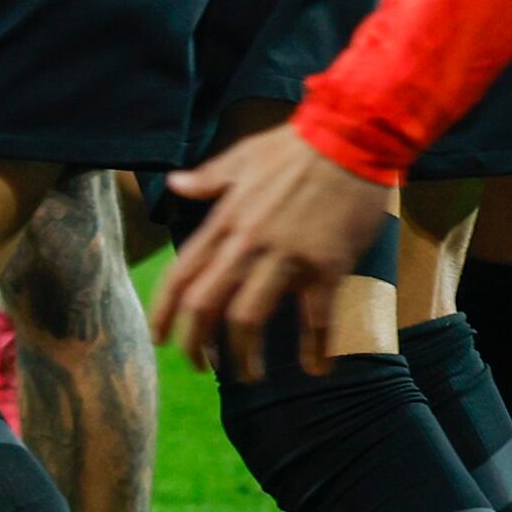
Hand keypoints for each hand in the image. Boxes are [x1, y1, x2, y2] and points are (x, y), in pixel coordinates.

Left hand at [153, 124, 391, 380]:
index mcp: (224, 220)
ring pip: (249, 319)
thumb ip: (207, 179)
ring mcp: (285, 257)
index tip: (159, 339)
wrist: (351, 136)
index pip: (181, 275)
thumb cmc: (296, 145)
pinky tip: (315, 369)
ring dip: (245, 356)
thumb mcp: (242, 157)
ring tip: (249, 375)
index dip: (165, 313)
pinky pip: (314, 319)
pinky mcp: (325, 266)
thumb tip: (174, 184)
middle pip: (205, 305)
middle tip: (202, 367)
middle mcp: (247, 243)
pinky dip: (313, 350)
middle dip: (196, 344)